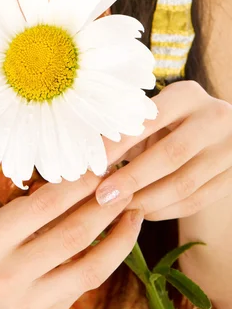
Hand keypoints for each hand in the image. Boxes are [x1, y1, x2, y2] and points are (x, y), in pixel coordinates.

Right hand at [0, 170, 142, 308]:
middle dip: (104, 202)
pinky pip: (89, 282)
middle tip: (125, 178)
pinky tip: (123, 235)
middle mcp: (9, 273)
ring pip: (89, 261)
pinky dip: (112, 255)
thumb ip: (17, 216)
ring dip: (118, 230)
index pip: (43, 205)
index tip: (98, 163)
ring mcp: (30, 301)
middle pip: (72, 231)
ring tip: (133, 205)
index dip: (78, 183)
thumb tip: (66, 186)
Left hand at [95, 80, 231, 219]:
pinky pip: (196, 201)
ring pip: (184, 184)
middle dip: (132, 179)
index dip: (119, 146)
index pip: (149, 121)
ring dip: (147, 201)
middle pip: (170, 155)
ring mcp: (229, 149)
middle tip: (102, 197)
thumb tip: (90, 155)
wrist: (225, 126)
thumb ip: (130, 128)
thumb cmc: (175, 117)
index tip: (92, 166)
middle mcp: (214, 119)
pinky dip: (166, 211)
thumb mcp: (157, 111)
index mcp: (187, 96)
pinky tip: (142, 213)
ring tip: (118, 210)